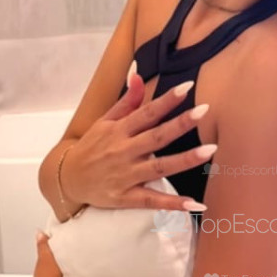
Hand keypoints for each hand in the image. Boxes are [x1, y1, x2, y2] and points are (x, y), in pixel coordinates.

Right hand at [58, 70, 214, 213]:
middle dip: (180, 124)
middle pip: (156, 137)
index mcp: (119, 130)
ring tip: (210, 151)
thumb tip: (137, 72)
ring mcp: (125, 176)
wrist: (67, 179)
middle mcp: (123, 151)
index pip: (146, 112)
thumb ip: (127, 101)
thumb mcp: (105, 121)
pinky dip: (173, 204)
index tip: (187, 87)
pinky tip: (196, 205)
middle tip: (204, 111)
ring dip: (185, 160)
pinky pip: (152, 201)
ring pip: (159, 167)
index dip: (166, 100)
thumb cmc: (91, 147)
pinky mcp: (125, 198)